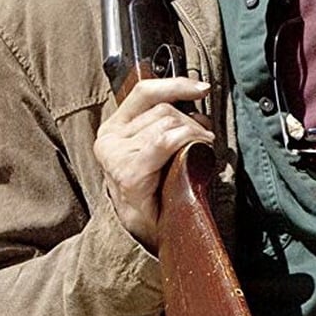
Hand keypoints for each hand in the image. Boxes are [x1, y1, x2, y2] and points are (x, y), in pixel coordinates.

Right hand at [93, 76, 212, 250]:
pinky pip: (165, 141)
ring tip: (202, 146)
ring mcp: (116, 154)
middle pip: (162, 110)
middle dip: (191, 120)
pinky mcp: (127, 170)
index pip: (144, 92)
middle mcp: (110, 138)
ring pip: (166, 123)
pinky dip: (187, 140)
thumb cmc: (155, 189)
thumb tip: (197, 103)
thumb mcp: (158, 148)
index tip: (202, 88)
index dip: (175, 85)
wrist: (145, 230)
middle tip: (205, 137)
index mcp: (114, 128)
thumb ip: (167, 123)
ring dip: (193, 132)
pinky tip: (197, 150)